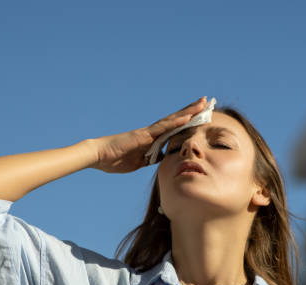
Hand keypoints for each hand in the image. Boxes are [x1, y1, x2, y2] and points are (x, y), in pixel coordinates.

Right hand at [90, 96, 207, 172]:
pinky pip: (163, 127)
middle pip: (176, 120)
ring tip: (202, 103)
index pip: (174, 128)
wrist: (98, 156)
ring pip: (173, 119)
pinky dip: (176, 121)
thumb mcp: (139, 162)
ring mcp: (148, 132)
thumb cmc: (114, 159)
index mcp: (152, 140)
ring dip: (188, 111)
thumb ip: (151, 158)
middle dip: (192, 111)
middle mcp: (152, 132)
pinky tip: (187, 116)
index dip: (187, 121)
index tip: (200, 115)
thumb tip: (162, 158)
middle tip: (206, 102)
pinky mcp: (144, 135)